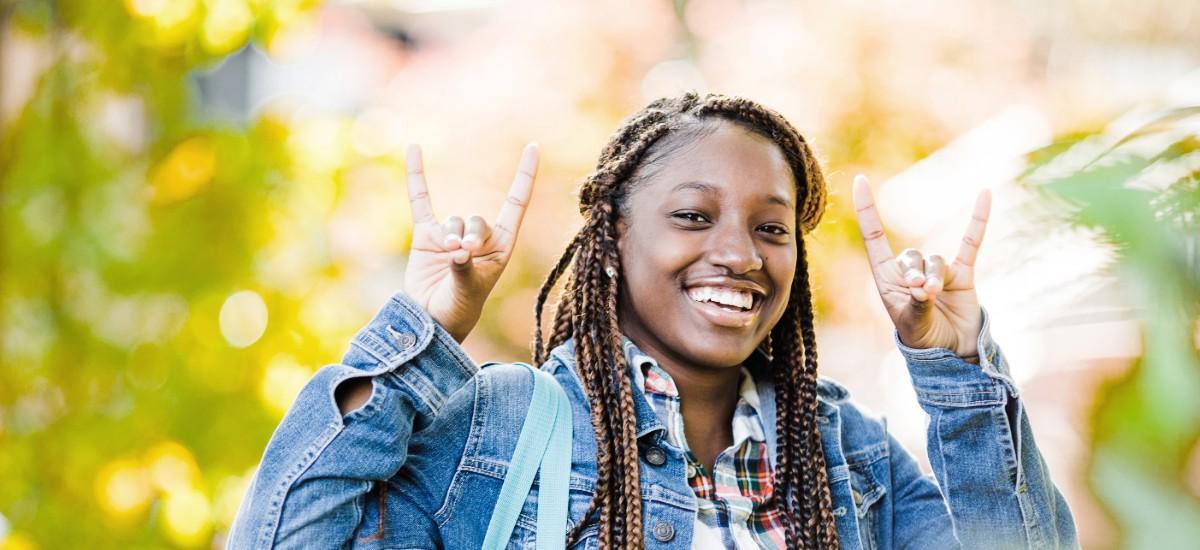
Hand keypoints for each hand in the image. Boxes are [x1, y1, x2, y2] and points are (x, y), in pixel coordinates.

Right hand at [402, 142, 538, 342]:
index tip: (534, 147)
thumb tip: (458, 250)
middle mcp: (479, 238)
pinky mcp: (426, 235)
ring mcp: (452, 235)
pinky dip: (417, 176)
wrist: (431, 321)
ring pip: (454, 221)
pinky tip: (415, 148)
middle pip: (478, 219)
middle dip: (472, 235)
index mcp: (501, 246)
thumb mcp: (469, 291)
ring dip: (451, 236)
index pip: (516, 203)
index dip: (525, 176)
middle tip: (466, 252)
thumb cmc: (459, 309)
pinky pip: (421, 200)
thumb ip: (465, 268)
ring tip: (448, 256)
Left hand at [852, 174, 991, 359]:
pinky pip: (971, 242)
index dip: (868, 210)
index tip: (861, 180)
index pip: (874, 238)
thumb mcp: (913, 325)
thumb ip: (918, 305)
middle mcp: (910, 271)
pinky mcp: (962, 273)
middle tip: (920, 293)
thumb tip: (925, 288)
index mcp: (887, 279)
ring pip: (935, 260)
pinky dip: (978, 220)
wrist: (953, 353)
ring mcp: (937, 271)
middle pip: (911, 255)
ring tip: (935, 296)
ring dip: (935, 277)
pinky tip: (985, 195)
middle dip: (915, 273)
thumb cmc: (924, 339)